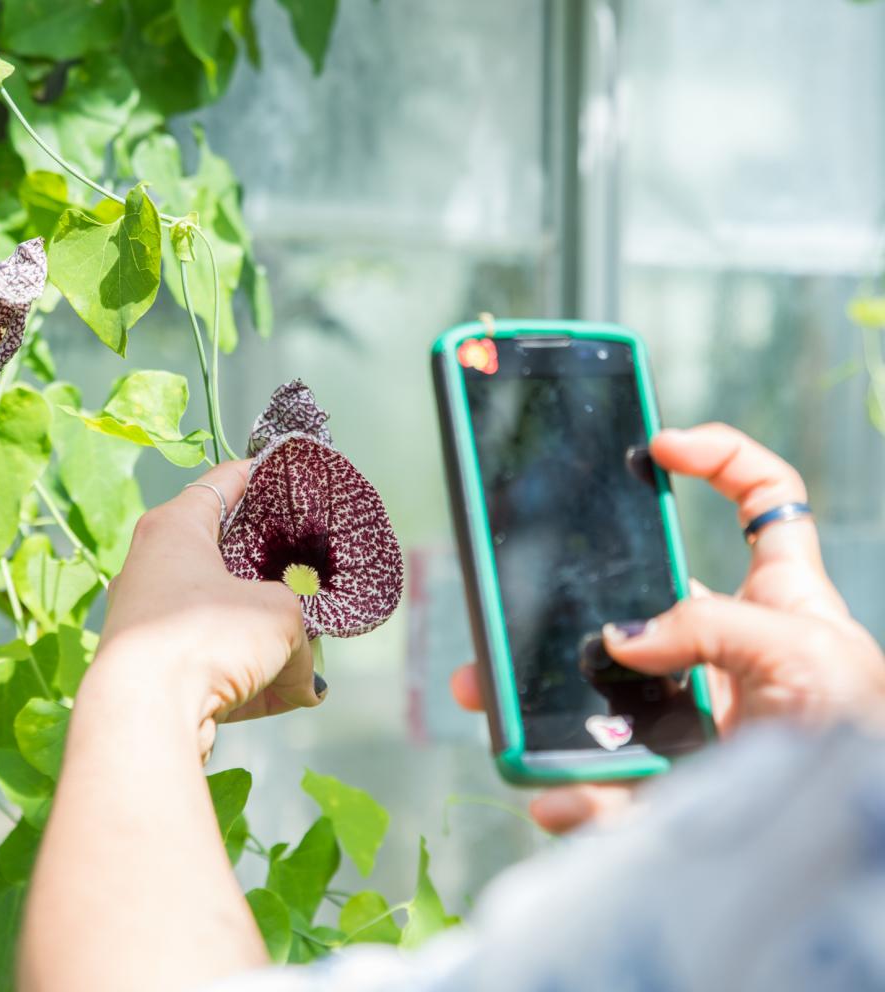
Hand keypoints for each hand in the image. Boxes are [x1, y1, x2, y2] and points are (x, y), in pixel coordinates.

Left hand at [91, 459, 323, 759]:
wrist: (143, 717)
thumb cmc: (207, 637)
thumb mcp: (280, 618)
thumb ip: (302, 638)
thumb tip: (305, 683)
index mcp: (175, 529)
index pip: (223, 484)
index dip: (260, 477)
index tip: (287, 477)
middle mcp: (151, 567)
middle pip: (219, 556)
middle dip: (266, 571)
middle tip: (305, 572)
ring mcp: (145, 621)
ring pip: (217, 616)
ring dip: (261, 634)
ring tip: (305, 653)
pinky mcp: (148, 669)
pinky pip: (208, 662)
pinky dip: (245, 675)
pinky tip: (286, 697)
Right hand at [453, 423, 884, 831]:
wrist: (851, 855)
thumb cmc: (857, 741)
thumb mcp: (806, 655)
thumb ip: (714, 625)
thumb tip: (618, 641)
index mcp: (777, 600)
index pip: (762, 503)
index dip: (718, 458)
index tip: (658, 448)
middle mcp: (721, 647)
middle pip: (630, 601)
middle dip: (559, 600)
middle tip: (501, 607)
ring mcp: (687, 711)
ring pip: (594, 688)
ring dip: (533, 695)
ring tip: (485, 697)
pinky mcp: (665, 775)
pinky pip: (599, 777)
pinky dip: (568, 789)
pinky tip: (553, 795)